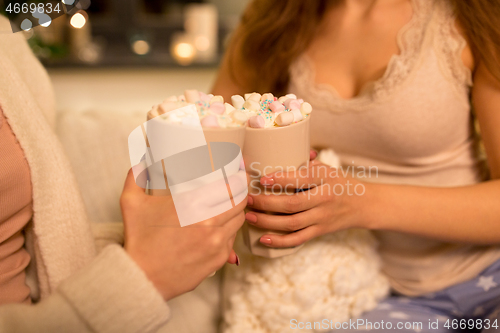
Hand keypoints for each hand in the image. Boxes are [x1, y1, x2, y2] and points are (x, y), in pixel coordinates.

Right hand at [120, 169, 245, 300]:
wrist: (142, 278)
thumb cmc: (139, 240)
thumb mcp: (131, 202)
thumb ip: (136, 176)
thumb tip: (141, 162)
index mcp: (193, 204)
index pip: (231, 185)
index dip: (240, 176)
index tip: (240, 171)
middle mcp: (210, 222)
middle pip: (241, 200)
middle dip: (241, 191)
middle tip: (237, 185)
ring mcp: (217, 242)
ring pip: (239, 219)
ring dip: (236, 210)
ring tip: (228, 205)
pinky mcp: (219, 258)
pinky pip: (232, 239)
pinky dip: (229, 230)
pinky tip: (218, 227)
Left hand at [245, 161, 366, 247]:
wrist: (363, 204)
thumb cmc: (338, 182)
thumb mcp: (326, 169)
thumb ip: (304, 164)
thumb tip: (274, 153)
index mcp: (325, 178)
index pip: (302, 178)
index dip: (281, 180)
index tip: (262, 179)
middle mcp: (324, 199)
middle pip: (292, 204)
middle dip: (266, 203)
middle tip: (249, 199)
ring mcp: (322, 217)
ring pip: (292, 223)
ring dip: (268, 222)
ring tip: (250, 217)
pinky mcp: (320, 231)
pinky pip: (298, 239)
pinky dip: (280, 241)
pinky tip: (264, 238)